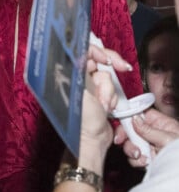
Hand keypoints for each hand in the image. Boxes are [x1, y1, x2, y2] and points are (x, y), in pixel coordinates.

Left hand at [78, 44, 130, 170]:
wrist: (93, 139)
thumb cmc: (82, 119)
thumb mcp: (80, 90)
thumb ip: (81, 69)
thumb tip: (81, 52)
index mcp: (68, 74)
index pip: (82, 52)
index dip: (98, 52)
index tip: (109, 60)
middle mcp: (76, 78)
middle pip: (98, 63)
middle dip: (107, 76)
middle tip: (122, 70)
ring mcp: (88, 87)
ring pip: (107, 78)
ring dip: (109, 91)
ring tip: (103, 105)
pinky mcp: (98, 96)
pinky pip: (111, 90)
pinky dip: (112, 98)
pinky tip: (107, 108)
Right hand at [115, 108, 178, 166]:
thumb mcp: (168, 138)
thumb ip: (149, 129)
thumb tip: (133, 119)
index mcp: (160, 123)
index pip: (140, 114)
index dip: (128, 116)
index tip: (119, 122)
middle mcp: (153, 134)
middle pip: (131, 129)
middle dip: (126, 136)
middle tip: (122, 141)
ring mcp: (150, 148)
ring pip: (130, 144)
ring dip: (131, 150)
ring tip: (140, 155)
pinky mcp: (148, 160)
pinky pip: (134, 158)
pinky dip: (136, 161)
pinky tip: (145, 163)